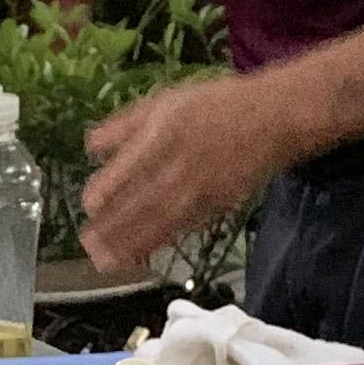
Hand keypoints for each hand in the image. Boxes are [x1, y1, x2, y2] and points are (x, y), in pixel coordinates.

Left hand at [80, 71, 292, 274]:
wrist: (274, 117)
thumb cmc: (216, 105)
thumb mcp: (166, 102)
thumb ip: (126, 125)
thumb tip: (92, 146)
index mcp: (162, 135)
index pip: (128, 169)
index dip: (107, 191)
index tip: (89, 206)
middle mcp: (178, 165)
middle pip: (140, 201)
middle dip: (113, 228)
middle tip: (89, 248)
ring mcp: (198, 189)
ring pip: (160, 221)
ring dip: (131, 245)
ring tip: (107, 263)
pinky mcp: (214, 205)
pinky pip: (182, 228)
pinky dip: (160, 244)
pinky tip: (141, 256)